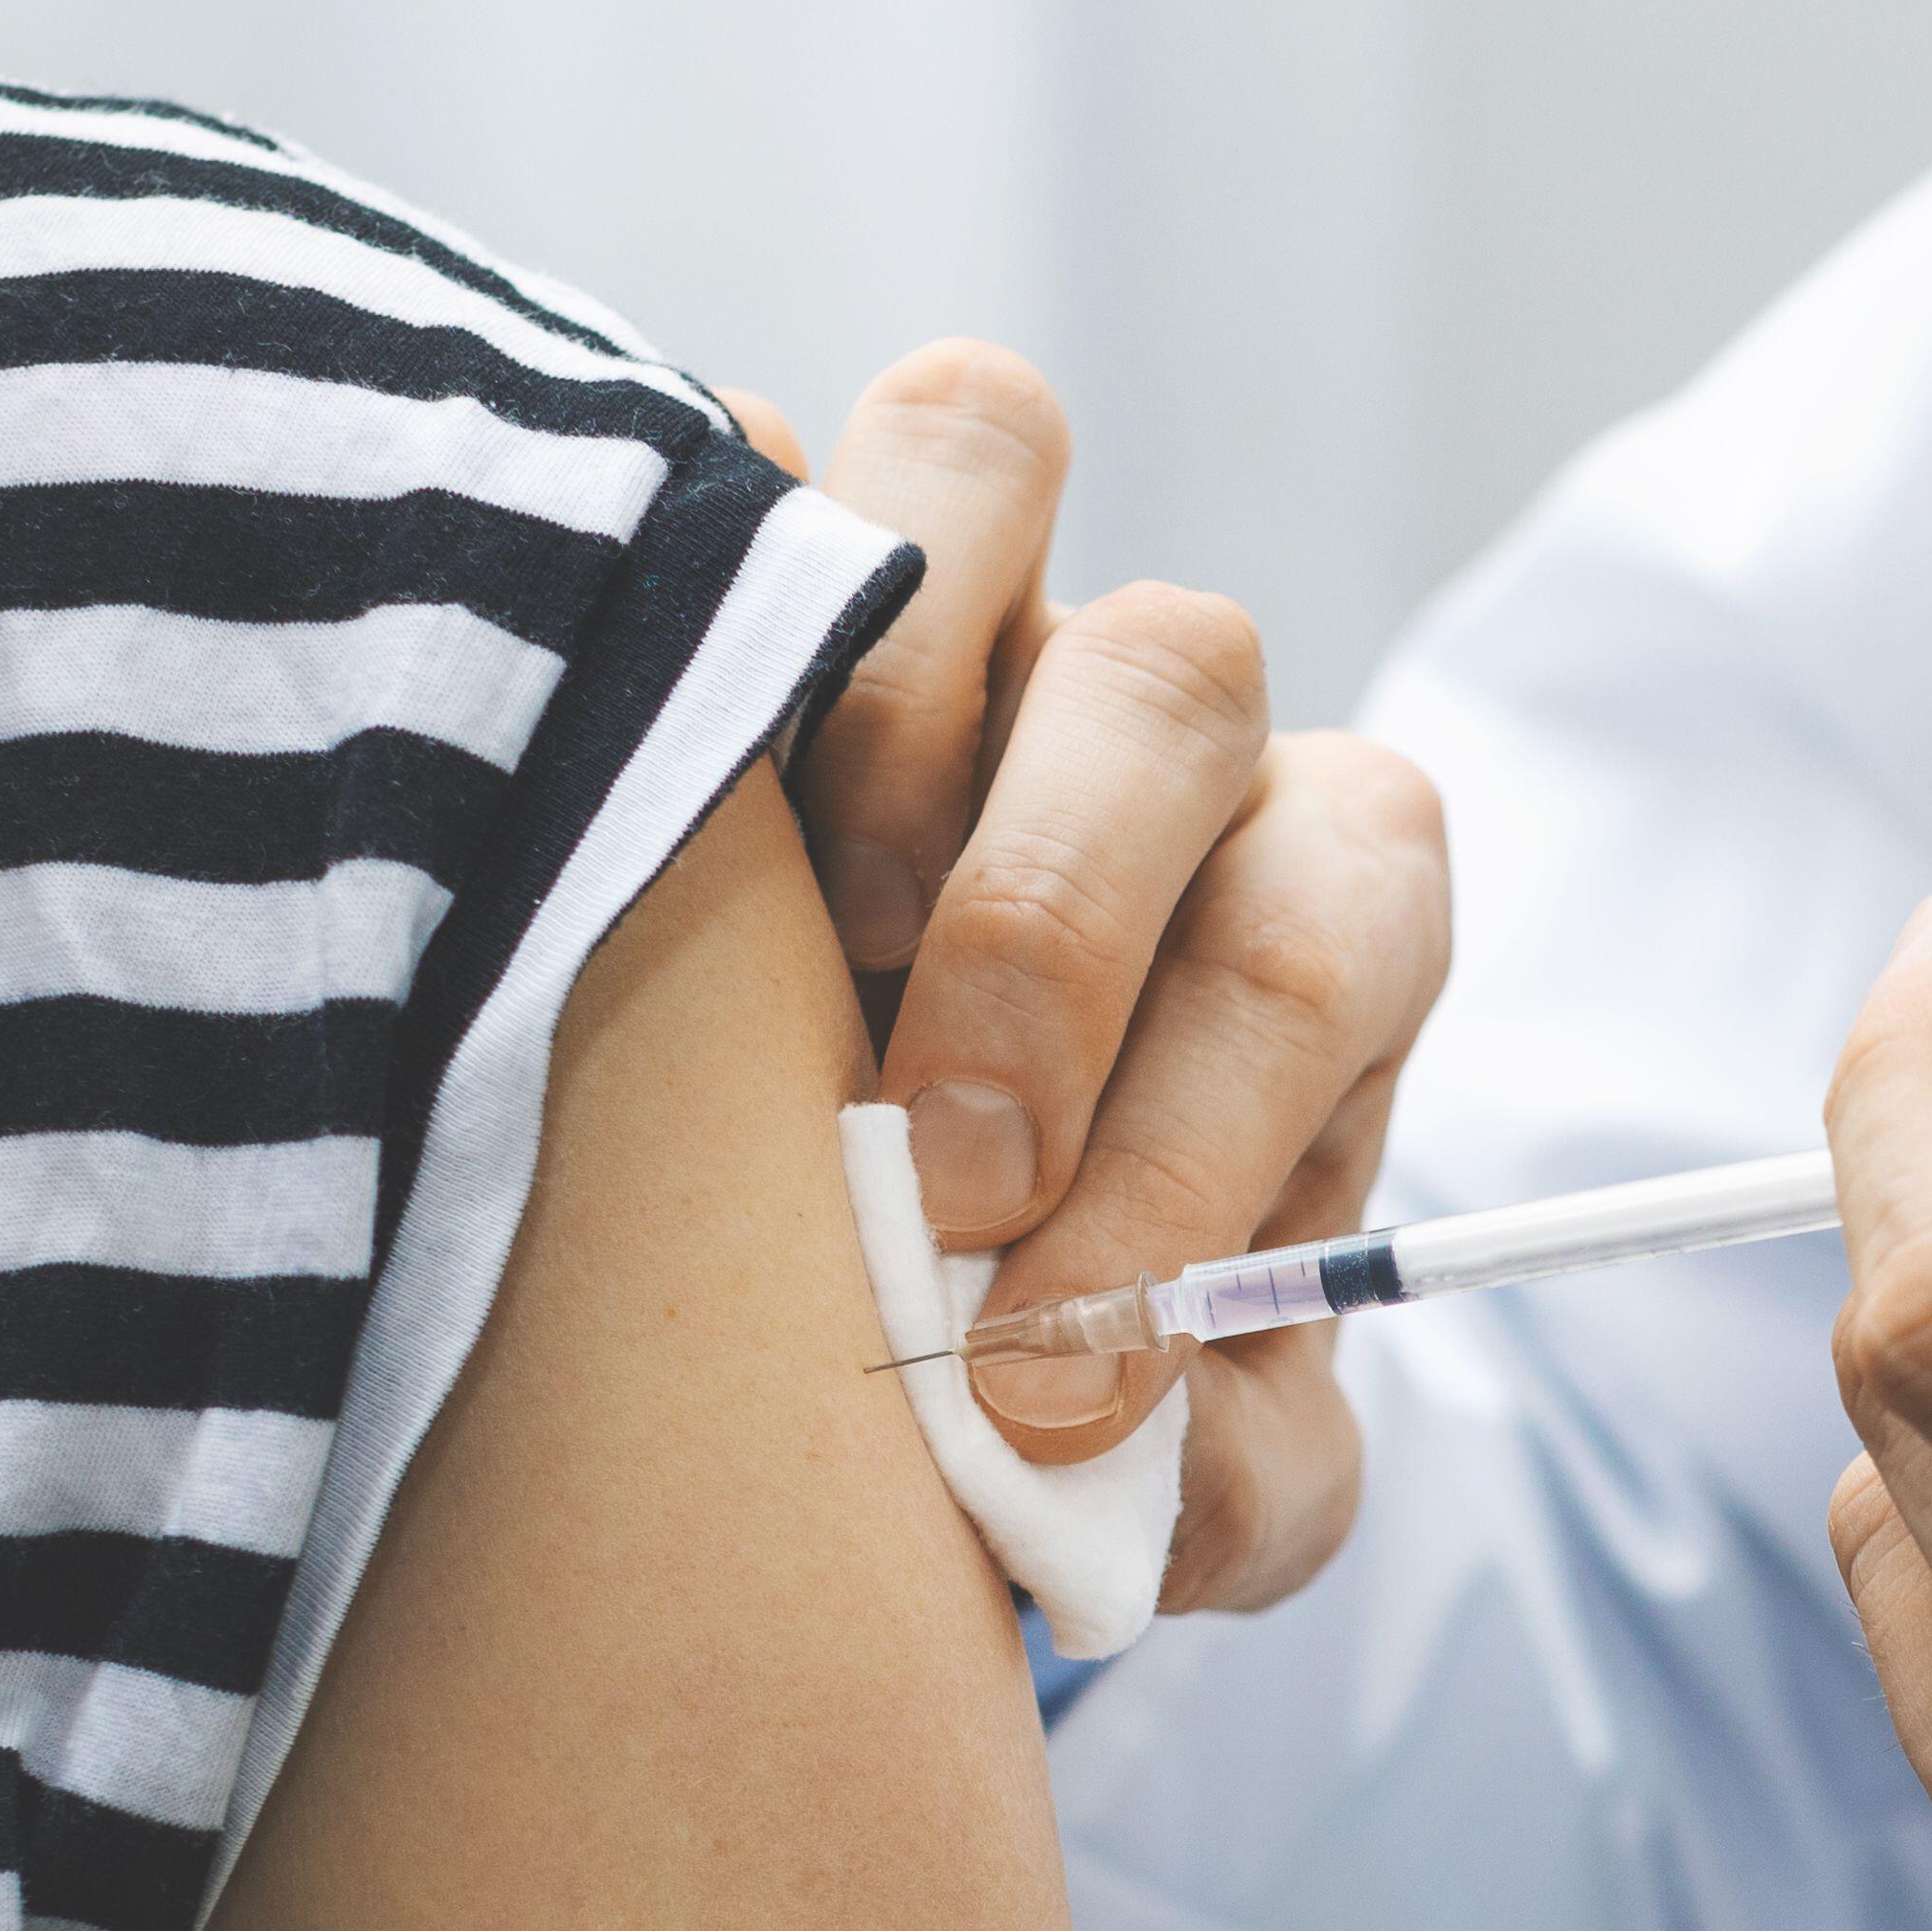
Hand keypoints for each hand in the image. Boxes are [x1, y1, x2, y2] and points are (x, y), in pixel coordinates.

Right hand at [731, 349, 1448, 1614]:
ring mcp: (946, 608)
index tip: (1055, 1362)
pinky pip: (736, 443)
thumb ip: (1225, 1487)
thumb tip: (1146, 1465)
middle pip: (1177, 683)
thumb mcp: (1176, 1466)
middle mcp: (1151, 736)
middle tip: (929, 1175)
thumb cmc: (1033, 1348)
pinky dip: (684, 549)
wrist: (846, 1274)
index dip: (1203, 1137)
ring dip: (887, 698)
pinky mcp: (740, 554)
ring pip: (984, 451)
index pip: (1325, 933)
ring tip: (798, 932)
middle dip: (1048, 940)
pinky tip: (607, 765)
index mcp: (1303, 917)